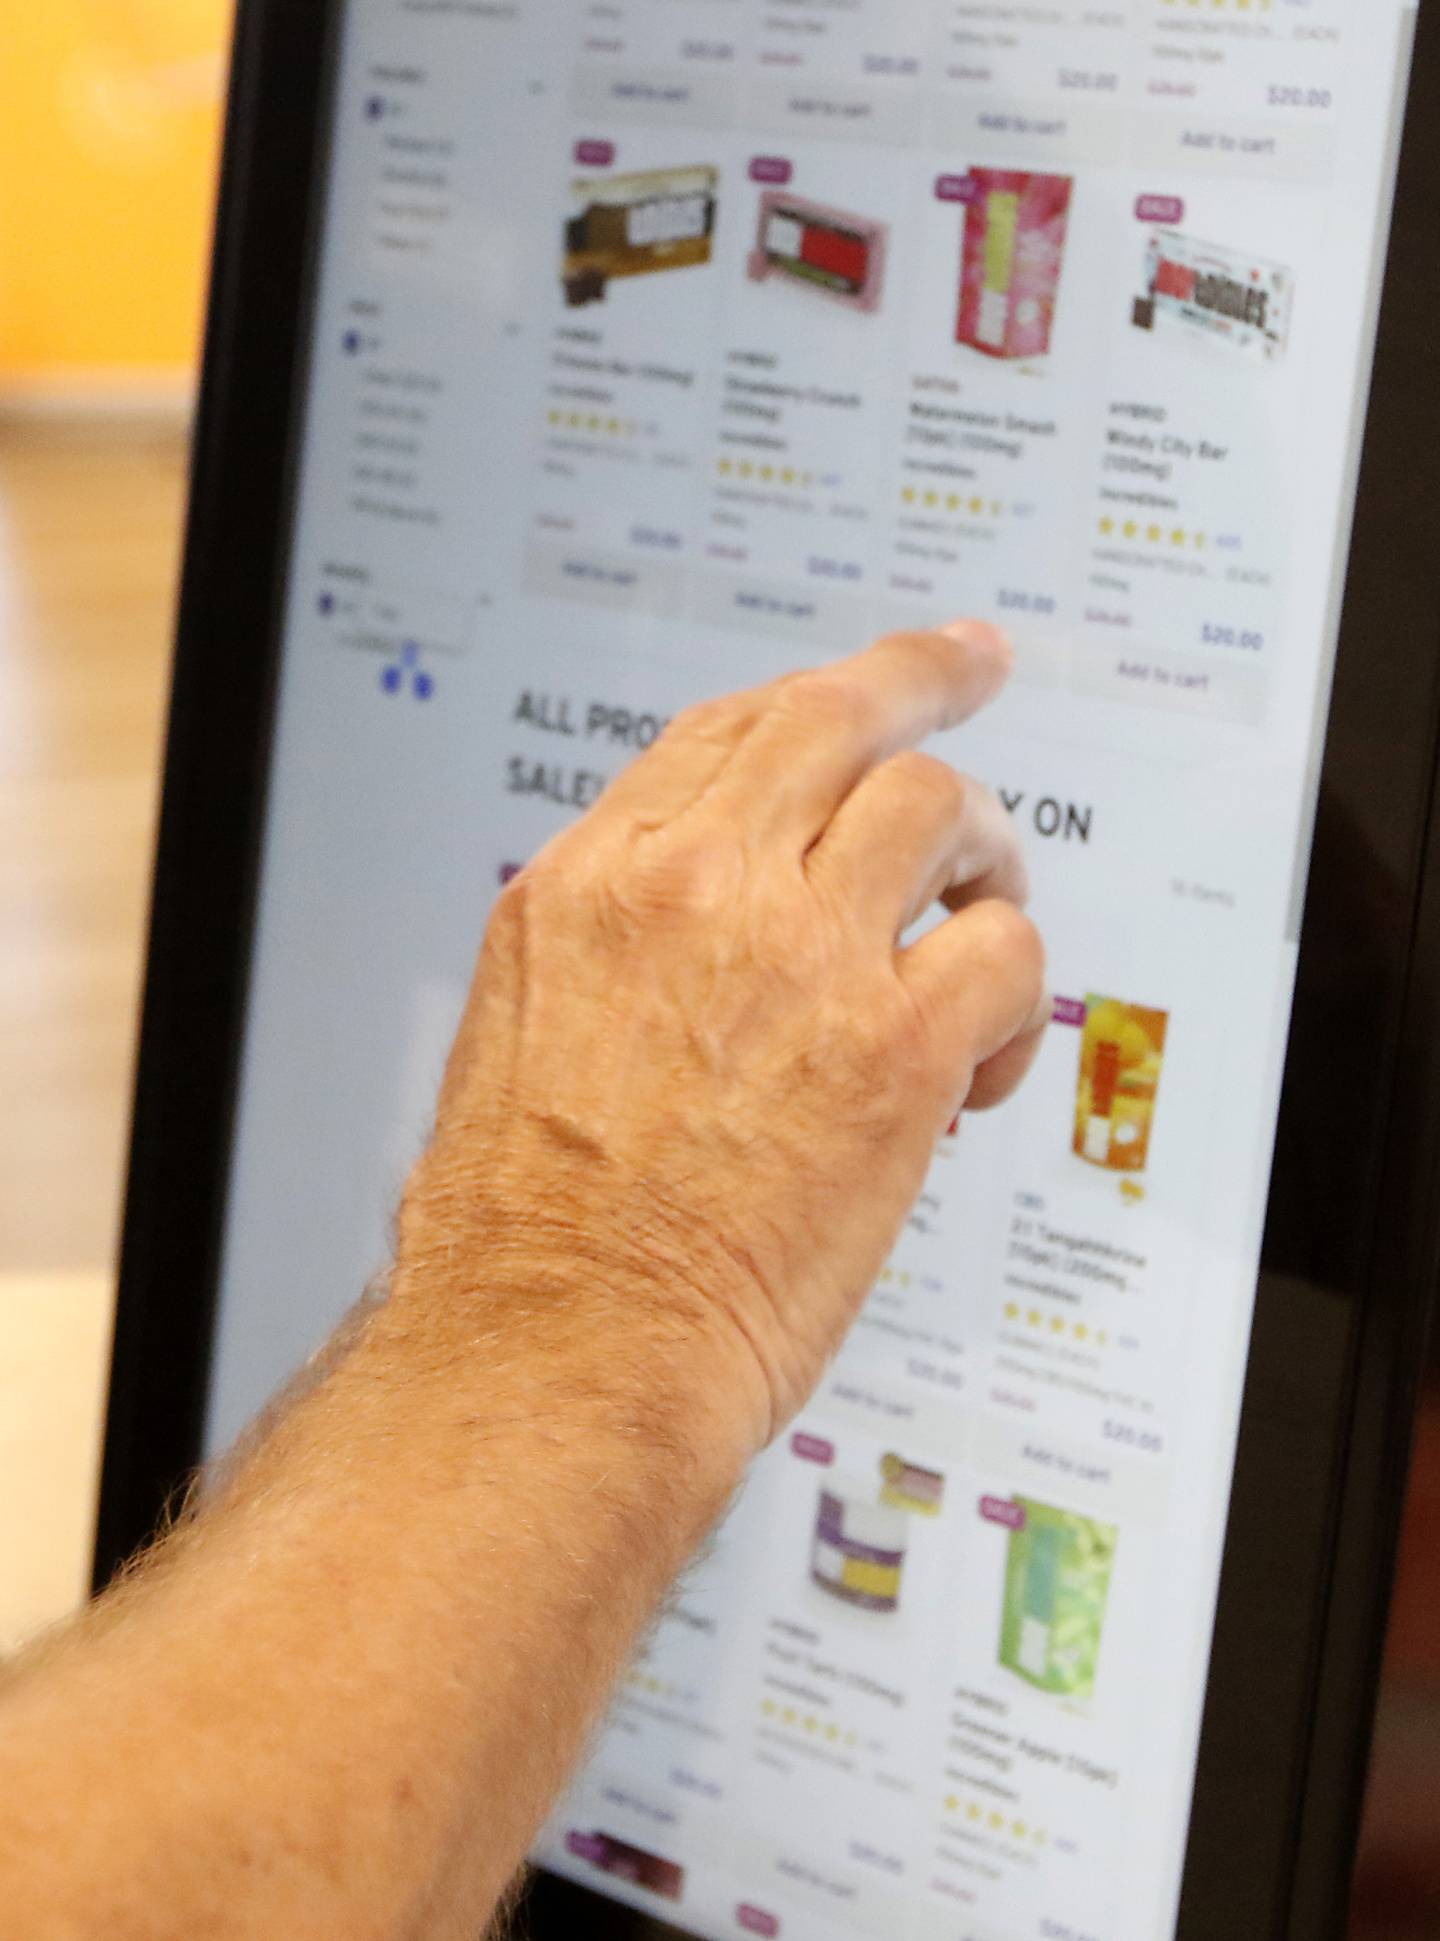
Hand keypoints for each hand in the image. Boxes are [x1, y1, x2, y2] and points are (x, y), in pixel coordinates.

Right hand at [395, 624, 1046, 1458]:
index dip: (819, 695)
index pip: (728, 736)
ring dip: (982, 853)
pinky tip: (981, 1060)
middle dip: (924, 677)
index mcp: (592, 882)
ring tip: (982, 911)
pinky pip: (1003, 954)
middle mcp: (693, 888)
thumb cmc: (525, 1235)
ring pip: (936, 810)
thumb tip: (708, 927)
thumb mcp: (527, 1034)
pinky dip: (1014, 992)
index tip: (872, 677)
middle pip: (838, 719)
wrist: (556, 1350)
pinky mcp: (892, 1049)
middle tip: (973, 664)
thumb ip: (625, 949)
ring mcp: (797, 956)